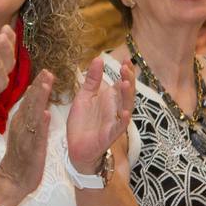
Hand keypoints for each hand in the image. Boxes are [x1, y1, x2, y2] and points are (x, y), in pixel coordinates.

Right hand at [0, 71, 54, 200]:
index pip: (29, 99)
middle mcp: (21, 125)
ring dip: (39, 99)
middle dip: (39, 86)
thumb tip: (35, 94)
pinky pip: (36, 135)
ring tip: (46, 85)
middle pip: (30, 102)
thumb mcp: (24, 130)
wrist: (12, 180)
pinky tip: (45, 114)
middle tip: (47, 70)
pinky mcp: (31, 150)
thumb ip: (29, 113)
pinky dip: (40, 124)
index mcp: (20, 120)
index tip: (45, 70)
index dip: (37, 85)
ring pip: (32, 115)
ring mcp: (25, 137)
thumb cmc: (20, 156)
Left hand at [65, 56, 133, 172]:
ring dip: (127, 96)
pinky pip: (119, 127)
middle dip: (128, 79)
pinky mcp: (110, 135)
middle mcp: (116, 108)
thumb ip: (92, 79)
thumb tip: (98, 59)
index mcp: (110, 98)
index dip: (126, 71)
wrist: (76, 146)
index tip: (126, 59)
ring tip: (126, 83)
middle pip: (126, 92)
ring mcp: (114, 121)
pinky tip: (125, 112)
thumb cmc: (83, 121)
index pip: (122, 82)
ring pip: (126, 107)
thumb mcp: (84, 96)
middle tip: (126, 67)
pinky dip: (123, 120)